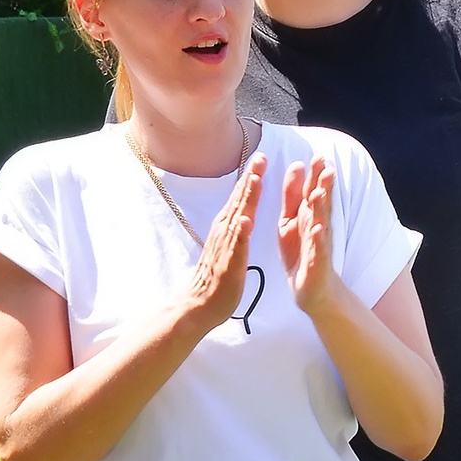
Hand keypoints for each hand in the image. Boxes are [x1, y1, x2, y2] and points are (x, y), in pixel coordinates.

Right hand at [179, 154, 265, 335]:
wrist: (198, 303)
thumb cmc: (216, 275)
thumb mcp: (228, 244)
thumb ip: (235, 226)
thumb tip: (241, 209)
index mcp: (228, 226)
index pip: (241, 197)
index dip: (251, 177)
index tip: (261, 157)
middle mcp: (224, 231)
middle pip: (239, 200)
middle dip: (251, 178)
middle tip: (261, 156)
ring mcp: (225, 246)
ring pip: (237, 217)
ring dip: (246, 198)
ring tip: (256, 178)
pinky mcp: (228, 264)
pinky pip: (235, 246)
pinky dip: (241, 232)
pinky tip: (247, 220)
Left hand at [277, 156, 348, 317]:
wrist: (312, 289)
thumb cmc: (301, 252)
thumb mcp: (291, 220)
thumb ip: (292, 195)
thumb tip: (296, 165)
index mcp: (307, 215)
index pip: (312, 190)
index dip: (315, 174)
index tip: (317, 156)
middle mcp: (316, 226)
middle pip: (320, 203)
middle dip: (323, 186)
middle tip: (326, 167)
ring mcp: (319, 244)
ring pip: (320, 223)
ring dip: (321, 208)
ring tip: (320, 192)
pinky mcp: (317, 263)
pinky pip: (317, 250)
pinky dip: (317, 240)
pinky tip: (317, 229)